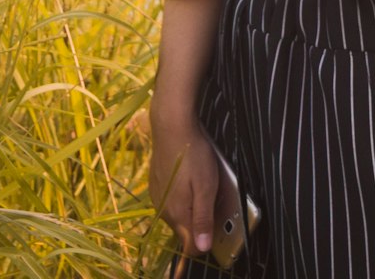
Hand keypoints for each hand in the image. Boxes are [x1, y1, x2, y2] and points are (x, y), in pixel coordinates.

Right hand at [148, 102, 219, 270]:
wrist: (171, 126)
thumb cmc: (193, 155)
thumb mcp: (206, 186)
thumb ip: (203, 219)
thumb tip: (203, 248)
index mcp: (177, 215)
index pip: (191, 246)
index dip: (207, 240)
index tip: (218, 224)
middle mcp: (164, 211)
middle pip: (185, 229)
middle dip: (201, 220)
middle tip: (214, 195)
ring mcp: (158, 197)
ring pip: (179, 213)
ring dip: (192, 206)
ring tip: (203, 182)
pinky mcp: (156, 185)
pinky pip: (172, 200)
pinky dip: (182, 194)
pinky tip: (190, 176)